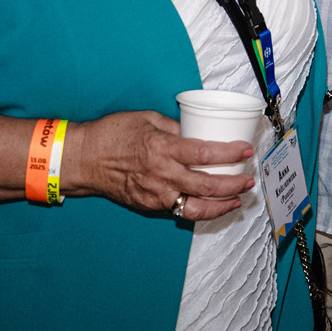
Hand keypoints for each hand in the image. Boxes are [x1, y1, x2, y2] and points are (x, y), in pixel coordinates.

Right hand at [63, 111, 254, 221]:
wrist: (83, 159)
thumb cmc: (111, 134)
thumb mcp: (147, 119)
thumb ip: (175, 127)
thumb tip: (197, 132)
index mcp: (163, 149)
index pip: (206, 154)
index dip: (231, 153)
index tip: (246, 150)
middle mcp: (161, 175)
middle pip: (207, 185)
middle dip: (233, 184)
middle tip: (248, 179)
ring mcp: (155, 194)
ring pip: (195, 207)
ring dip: (221, 205)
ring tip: (237, 200)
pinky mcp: (148, 206)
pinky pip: (178, 211)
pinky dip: (198, 211)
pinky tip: (211, 206)